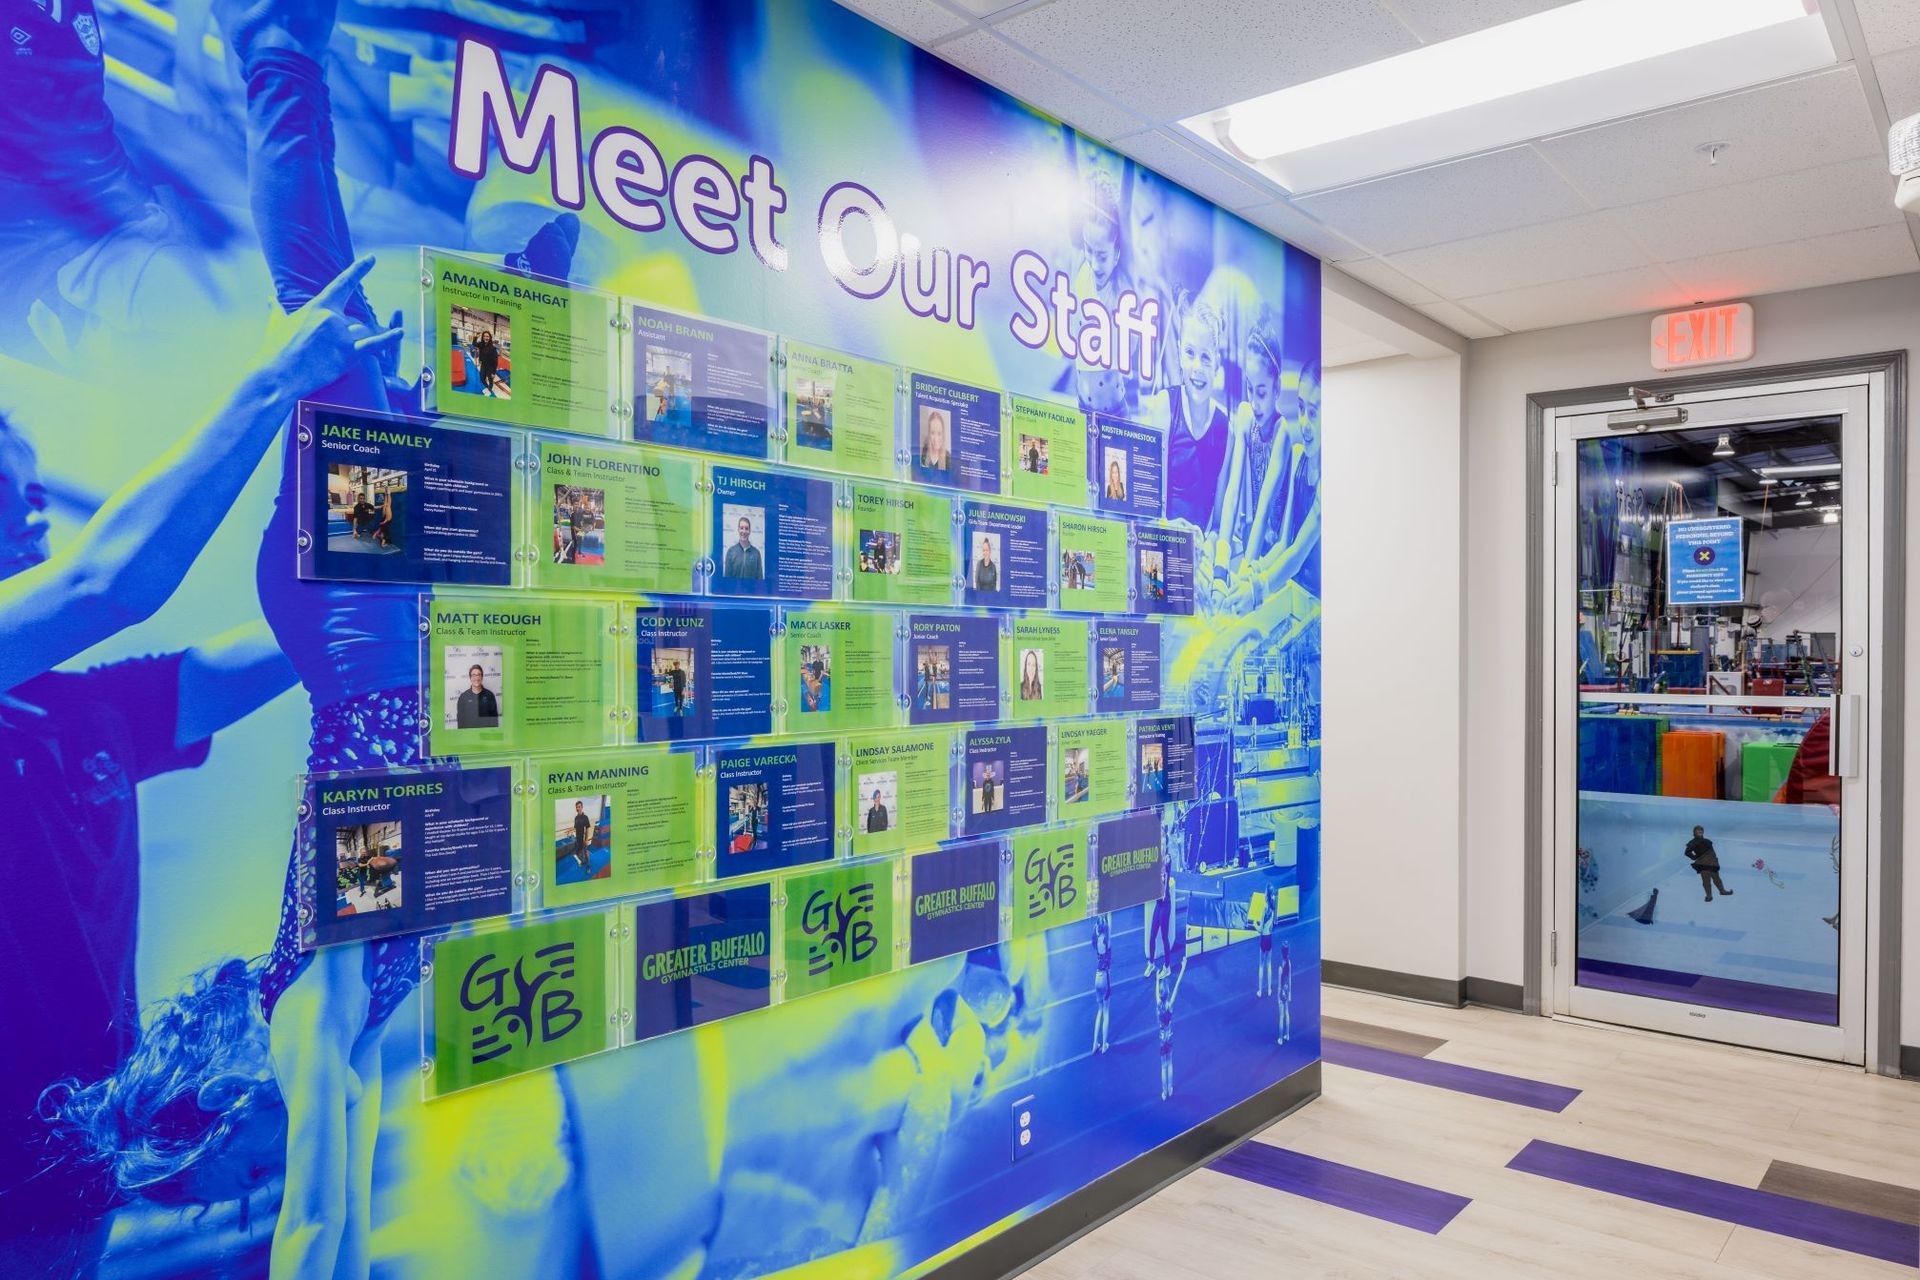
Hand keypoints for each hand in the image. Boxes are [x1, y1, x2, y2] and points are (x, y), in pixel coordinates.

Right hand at [252, 256, 402, 400]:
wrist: (277, 374)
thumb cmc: (275, 349)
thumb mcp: (277, 323)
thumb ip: (278, 308)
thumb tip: (271, 298)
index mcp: (318, 306)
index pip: (342, 283)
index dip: (359, 270)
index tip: (372, 259)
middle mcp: (332, 317)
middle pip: (354, 321)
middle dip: (345, 336)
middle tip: (323, 350)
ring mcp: (341, 335)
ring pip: (360, 335)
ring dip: (351, 345)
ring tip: (327, 357)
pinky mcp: (347, 355)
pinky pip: (374, 345)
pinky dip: (388, 339)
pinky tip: (400, 332)